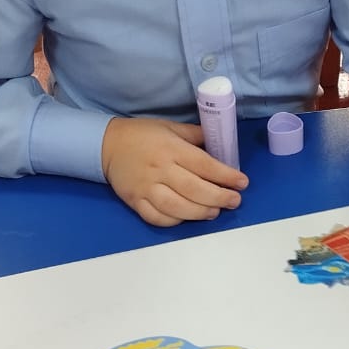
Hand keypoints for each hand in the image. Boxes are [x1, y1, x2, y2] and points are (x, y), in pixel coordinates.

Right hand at [101, 117, 247, 225]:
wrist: (106, 145)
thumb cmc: (142, 135)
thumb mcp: (170, 128)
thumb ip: (196, 136)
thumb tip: (221, 143)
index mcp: (171, 149)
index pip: (204, 165)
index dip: (226, 175)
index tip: (242, 182)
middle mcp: (160, 169)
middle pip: (194, 189)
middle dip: (219, 197)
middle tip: (234, 201)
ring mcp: (146, 188)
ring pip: (177, 207)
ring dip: (200, 212)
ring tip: (214, 211)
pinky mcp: (135, 201)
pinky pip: (157, 217)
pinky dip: (175, 221)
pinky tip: (187, 217)